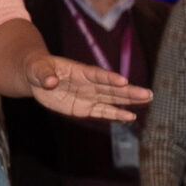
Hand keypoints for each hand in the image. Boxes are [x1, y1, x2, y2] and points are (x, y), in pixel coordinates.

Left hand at [24, 52, 151, 121]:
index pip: (97, 74)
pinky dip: (115, 115)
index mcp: (80, 71)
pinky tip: (130, 117)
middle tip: (148, 94)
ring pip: (112, 99)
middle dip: (129, 91)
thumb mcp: (37, 69)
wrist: (37, 76)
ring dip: (129, 101)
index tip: (123, 81)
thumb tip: (50, 82)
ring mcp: (89, 96)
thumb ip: (44, 74)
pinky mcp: (85, 108)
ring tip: (147, 101)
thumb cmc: (38, 68)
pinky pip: (102, 111)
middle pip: (111, 88)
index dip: (109, 78)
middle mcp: (89, 83)